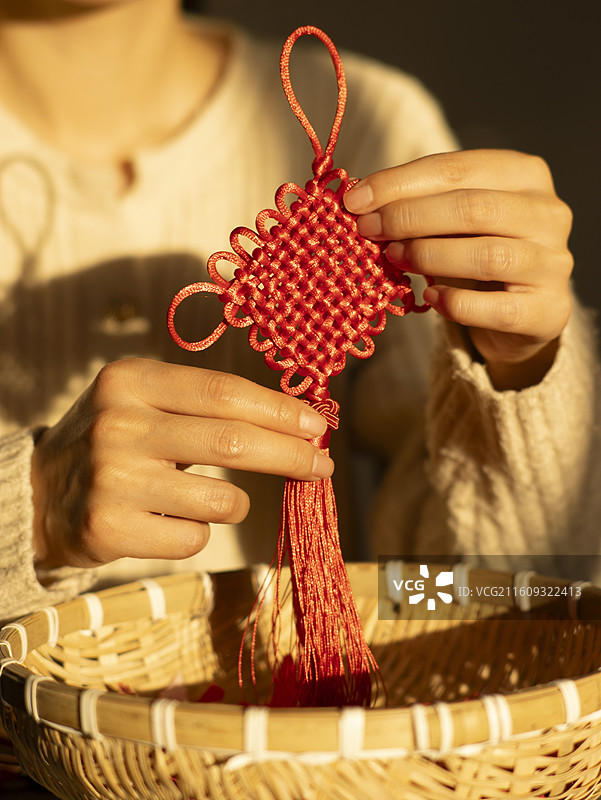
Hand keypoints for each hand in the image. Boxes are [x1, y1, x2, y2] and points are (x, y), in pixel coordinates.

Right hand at [31, 358, 330, 568]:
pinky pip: (193, 538)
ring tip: (202, 499)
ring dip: (234, 504)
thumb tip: (298, 426)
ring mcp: (112, 478)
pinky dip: (196, 533)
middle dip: (290, 456)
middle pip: (233, 442)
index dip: (280, 411)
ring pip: (222, 501)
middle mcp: (119, 423)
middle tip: (322, 466)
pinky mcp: (109, 528)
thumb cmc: (117, 442)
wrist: (40, 494)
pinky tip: (164, 521)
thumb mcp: (146, 402)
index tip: (318, 426)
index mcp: (131, 380)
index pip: (224, 392)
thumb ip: (209, 407)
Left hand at [344, 149, 573, 389]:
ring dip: (429, 256)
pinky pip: (497, 308)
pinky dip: (456, 304)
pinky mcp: (548, 311)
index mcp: (525, 175)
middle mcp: (548, 214)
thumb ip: (418, 205)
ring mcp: (554, 264)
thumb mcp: (450, 221)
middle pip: (473, 208)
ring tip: (393, 259)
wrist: (518, 314)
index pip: (457, 168)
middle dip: (410, 217)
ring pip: (487, 256)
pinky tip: (430, 298)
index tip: (355, 200)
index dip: (400, 182)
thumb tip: (359, 200)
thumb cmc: (474, 255)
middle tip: (368, 230)